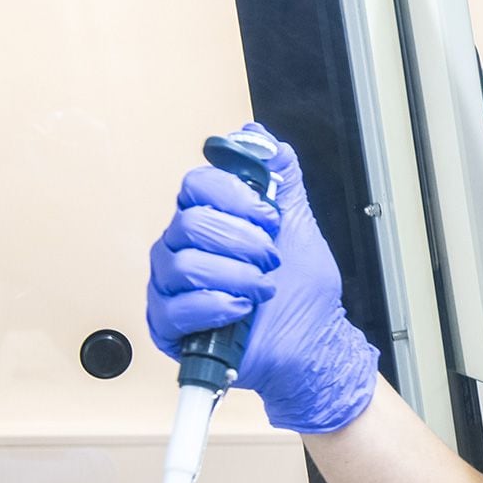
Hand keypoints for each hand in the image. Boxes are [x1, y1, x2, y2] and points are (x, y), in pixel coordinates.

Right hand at [146, 124, 379, 433]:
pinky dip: (215, 306)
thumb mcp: (299, 224)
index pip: (197, 184)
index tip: (270, 217)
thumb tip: (262, 139)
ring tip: (262, 290)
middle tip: (271, 260)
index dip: (235, 197)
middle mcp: (181, 247)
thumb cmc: (301, 291)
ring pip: (183, 264)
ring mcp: (170, 287)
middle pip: (189, 222)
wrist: (312, 343)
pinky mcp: (169, 327)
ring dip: (236, 276)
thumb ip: (282, 178)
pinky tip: (240, 310)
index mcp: (207, 218)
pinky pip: (175, 309)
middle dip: (243, 241)